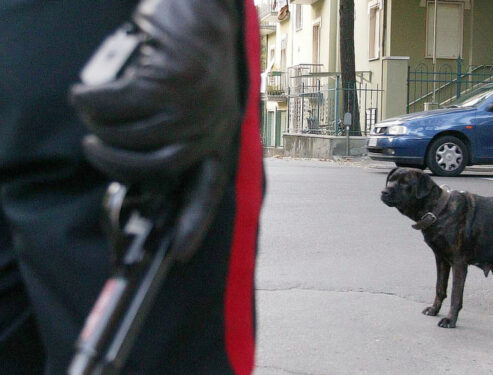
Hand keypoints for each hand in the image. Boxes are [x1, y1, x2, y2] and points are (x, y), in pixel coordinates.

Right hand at [70, 0, 243, 260]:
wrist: (200, 7)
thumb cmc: (189, 56)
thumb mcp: (194, 102)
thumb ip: (176, 134)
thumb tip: (136, 166)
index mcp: (219, 135)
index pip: (209, 188)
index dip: (194, 222)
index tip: (178, 252)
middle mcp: (212, 125)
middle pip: (156, 166)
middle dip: (114, 163)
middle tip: (93, 146)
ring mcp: (194, 103)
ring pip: (131, 135)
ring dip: (100, 125)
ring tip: (92, 108)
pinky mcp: (170, 79)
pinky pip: (117, 105)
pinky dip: (92, 101)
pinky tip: (87, 92)